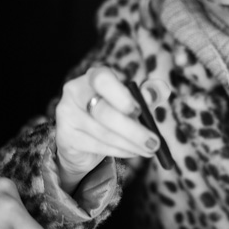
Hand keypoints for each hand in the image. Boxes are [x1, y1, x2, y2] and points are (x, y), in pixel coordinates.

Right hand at [55, 67, 169, 192]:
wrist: (83, 140)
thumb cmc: (111, 114)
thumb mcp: (130, 102)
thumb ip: (146, 95)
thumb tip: (162, 89)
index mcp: (93, 76)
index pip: (103, 79)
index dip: (121, 95)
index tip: (139, 110)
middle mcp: (75, 91)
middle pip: (104, 111)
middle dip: (133, 130)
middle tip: (154, 142)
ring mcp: (67, 114)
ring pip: (103, 132)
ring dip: (131, 144)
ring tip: (149, 150)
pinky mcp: (65, 136)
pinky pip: (97, 146)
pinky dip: (120, 151)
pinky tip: (133, 152)